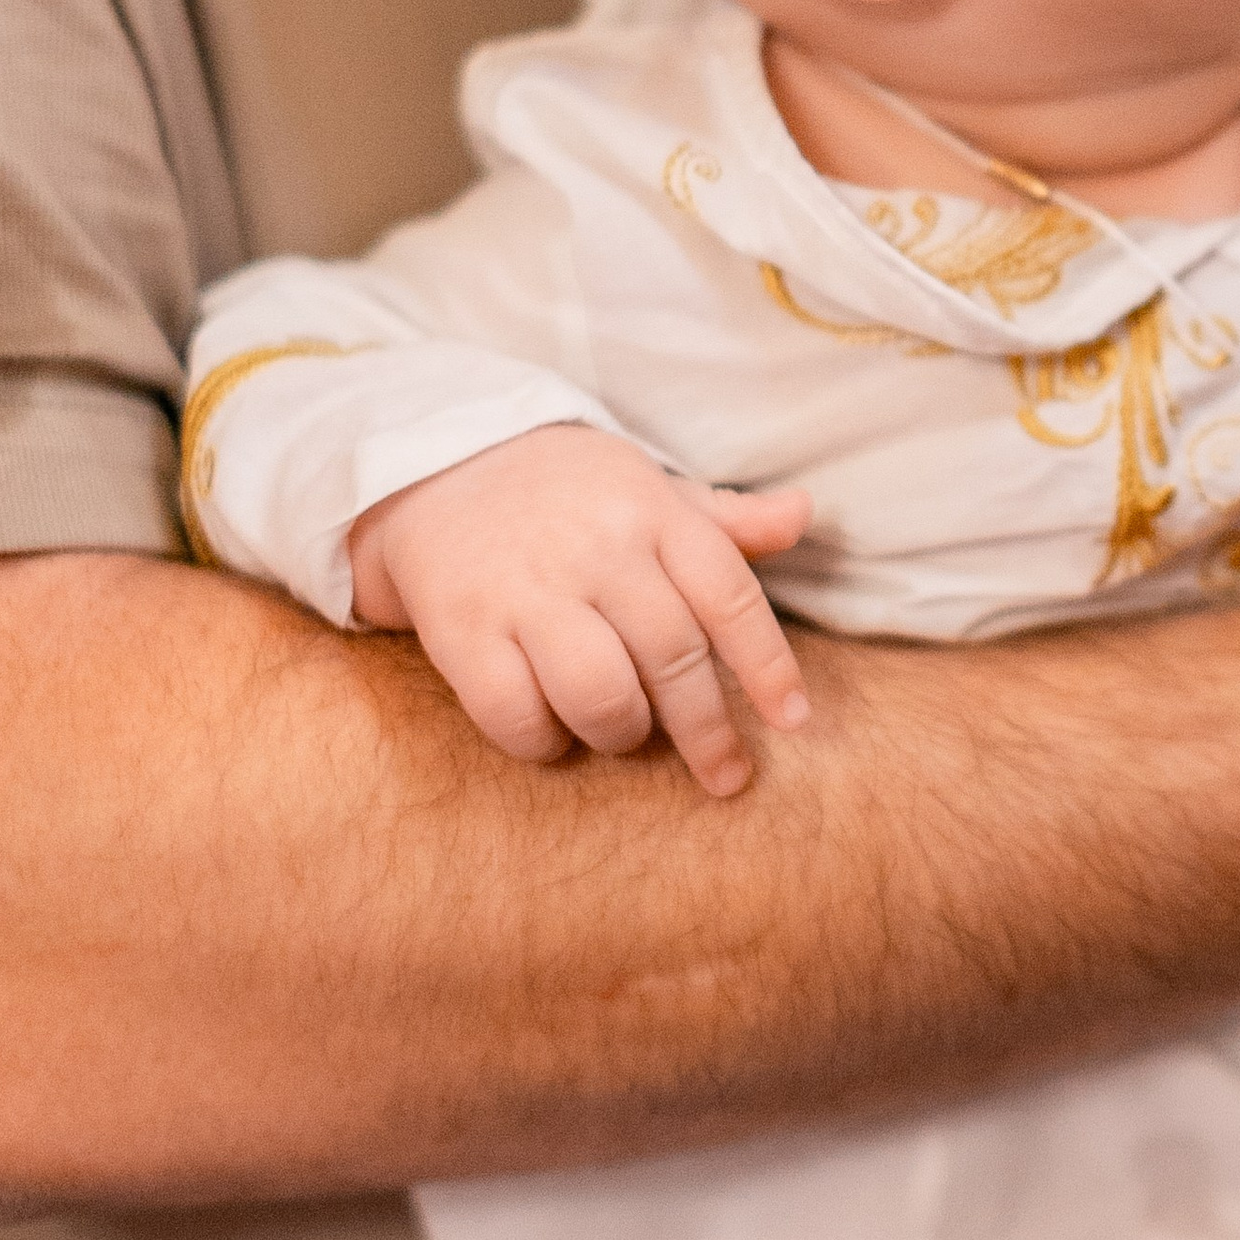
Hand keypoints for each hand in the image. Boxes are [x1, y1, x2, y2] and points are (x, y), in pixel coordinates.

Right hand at [348, 428, 811, 800]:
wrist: (436, 464)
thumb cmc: (567, 493)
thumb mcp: (647, 487)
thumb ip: (726, 519)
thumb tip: (803, 515)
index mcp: (652, 512)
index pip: (729, 597)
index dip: (768, 667)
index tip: (795, 722)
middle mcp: (596, 548)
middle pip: (673, 656)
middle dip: (707, 729)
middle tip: (726, 774)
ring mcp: (526, 588)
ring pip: (600, 694)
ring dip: (624, 733)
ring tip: (626, 734)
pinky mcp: (462, 627)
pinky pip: (515, 713)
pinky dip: (544, 742)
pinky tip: (554, 732)